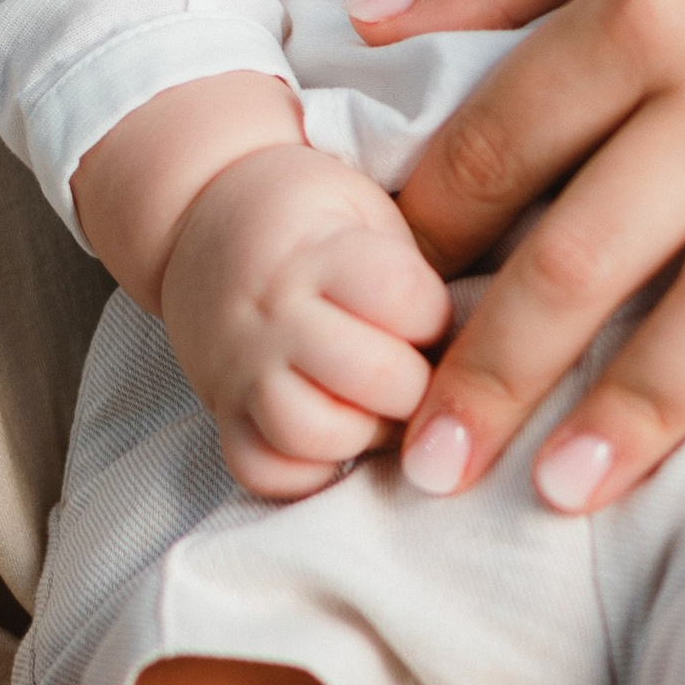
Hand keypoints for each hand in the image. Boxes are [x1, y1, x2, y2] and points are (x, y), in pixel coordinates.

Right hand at [163, 139, 452, 498]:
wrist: (201, 222)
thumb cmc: (313, 222)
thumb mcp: (367, 210)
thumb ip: (416, 269)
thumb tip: (483, 346)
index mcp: (316, 253)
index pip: (403, 299)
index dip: (437, 317)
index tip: (434, 317)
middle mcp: (273, 315)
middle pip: (374, 377)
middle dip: (420, 388)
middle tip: (423, 377)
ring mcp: (240, 370)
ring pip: (313, 432)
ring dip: (368, 435)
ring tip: (381, 411)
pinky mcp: (222, 416)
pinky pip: (264, 472)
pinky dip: (309, 474)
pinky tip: (336, 443)